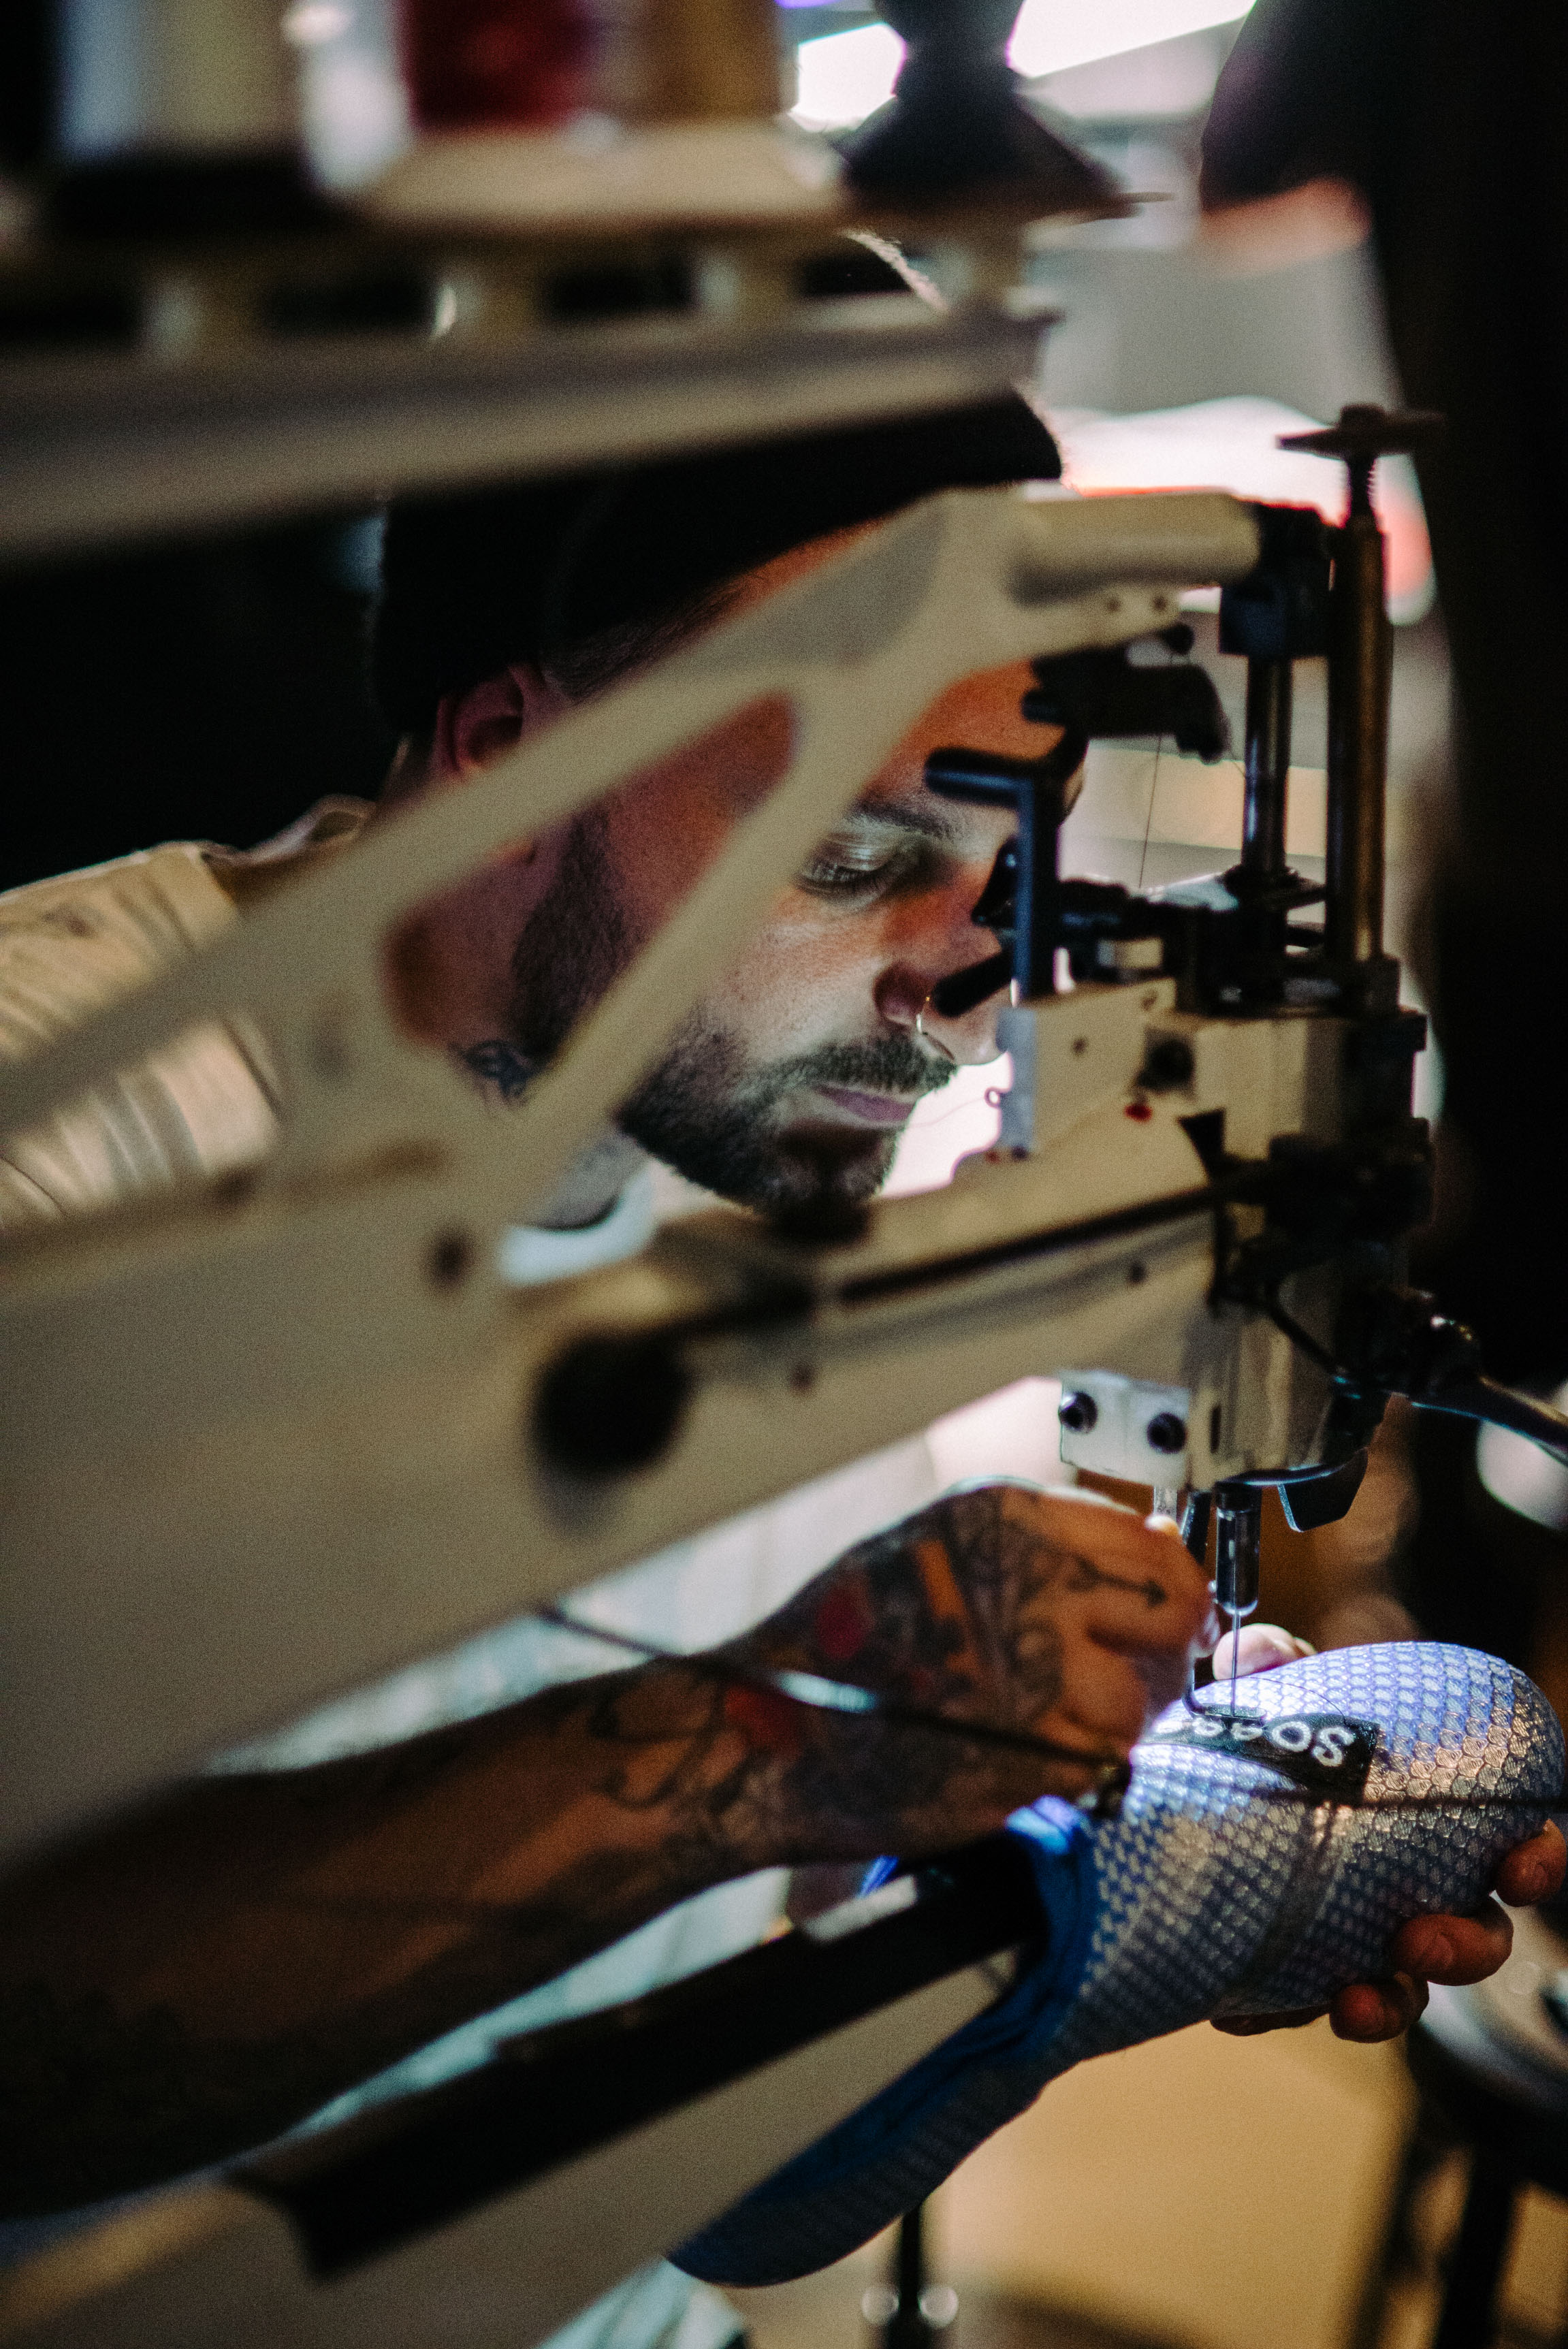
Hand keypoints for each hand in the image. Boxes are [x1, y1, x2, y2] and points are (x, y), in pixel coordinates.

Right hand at [715, 1485, 1209, 1866]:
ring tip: (1033, 1725)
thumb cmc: (837, 1646)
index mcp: (1008, 1520)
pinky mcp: (1035, 1752)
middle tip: (1125, 1677)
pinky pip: (1097, 1766)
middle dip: (1156, 1655)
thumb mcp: (932, 1550)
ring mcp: (1040, 1669)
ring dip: (1101, 1726)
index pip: (1153, 1545)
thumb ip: (1034, 1551)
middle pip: (1170, 1616)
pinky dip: (1067, 1773)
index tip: (1169, 1616)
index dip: (1171, 1588)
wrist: (768, 1734)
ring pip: (1135, 1704)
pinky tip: (1010, 1758)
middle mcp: (1034, 1581)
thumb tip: (1141, 1559)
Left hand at [1207, 1625, 1567, 2042]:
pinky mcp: (1296, 1973)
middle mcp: (1419, 1891)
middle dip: (1464, 1948)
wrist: (1188, 1793)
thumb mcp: (1270, 1693)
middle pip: (1478, 1938)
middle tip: (1419, 1939)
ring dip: (1389, 2003)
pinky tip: (1241, 2013)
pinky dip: (1279, 2011)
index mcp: (1439, 1825)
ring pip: (1405, 1994)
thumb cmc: (1266, 1741)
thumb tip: (1273, 1653)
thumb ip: (1273, 1664)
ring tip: (1353, 1999)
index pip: (1519, 1846)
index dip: (1537, 1861)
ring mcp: (1362, 1939)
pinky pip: (1300, 2007)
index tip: (1519, 1868)